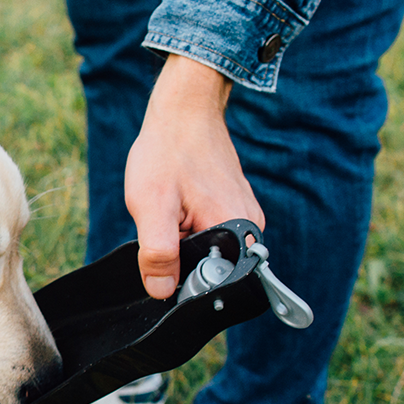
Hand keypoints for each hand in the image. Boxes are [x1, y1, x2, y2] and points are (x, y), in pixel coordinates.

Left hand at [125, 54, 264, 299]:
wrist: (184, 111)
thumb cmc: (168, 152)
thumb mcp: (152, 205)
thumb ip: (158, 253)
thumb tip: (161, 292)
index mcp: (237, 231)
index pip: (214, 285)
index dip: (182, 281)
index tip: (164, 252)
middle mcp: (251, 228)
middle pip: (210, 269)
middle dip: (180, 257)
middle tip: (166, 219)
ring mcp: (246, 216)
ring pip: (207, 251)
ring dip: (182, 239)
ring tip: (174, 205)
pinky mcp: (237, 208)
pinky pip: (210, 232)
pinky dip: (188, 225)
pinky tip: (180, 201)